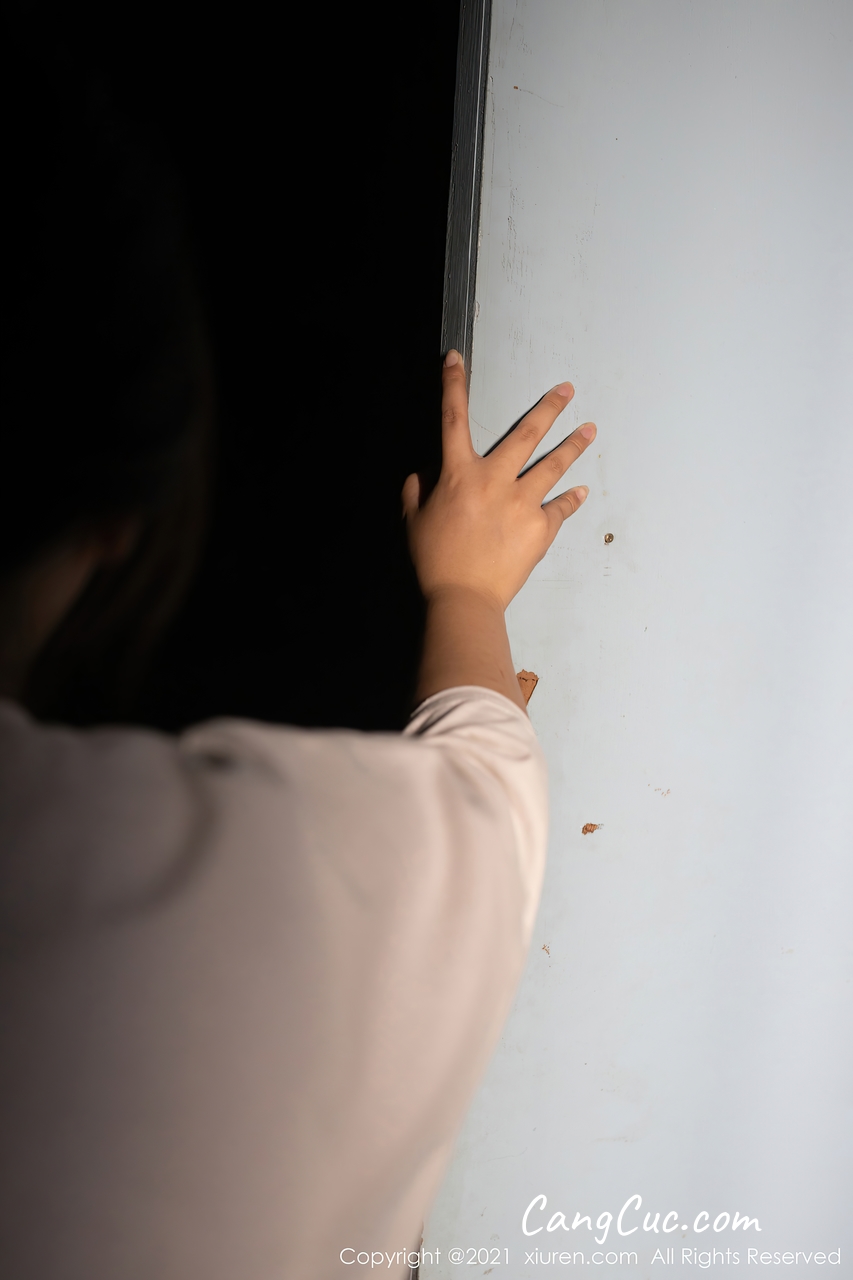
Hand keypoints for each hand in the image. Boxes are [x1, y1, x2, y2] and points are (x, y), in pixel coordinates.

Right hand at [403, 351, 595, 610]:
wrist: (464, 598)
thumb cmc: (434, 561)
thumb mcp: (413, 520)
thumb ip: (416, 489)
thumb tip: (424, 472)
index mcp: (458, 474)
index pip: (452, 419)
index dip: (452, 384)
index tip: (456, 357)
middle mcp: (494, 480)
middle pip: (525, 434)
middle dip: (548, 408)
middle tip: (567, 390)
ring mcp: (522, 503)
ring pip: (553, 465)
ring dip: (573, 445)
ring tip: (590, 429)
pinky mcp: (540, 528)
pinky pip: (560, 508)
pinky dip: (571, 500)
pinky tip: (581, 491)